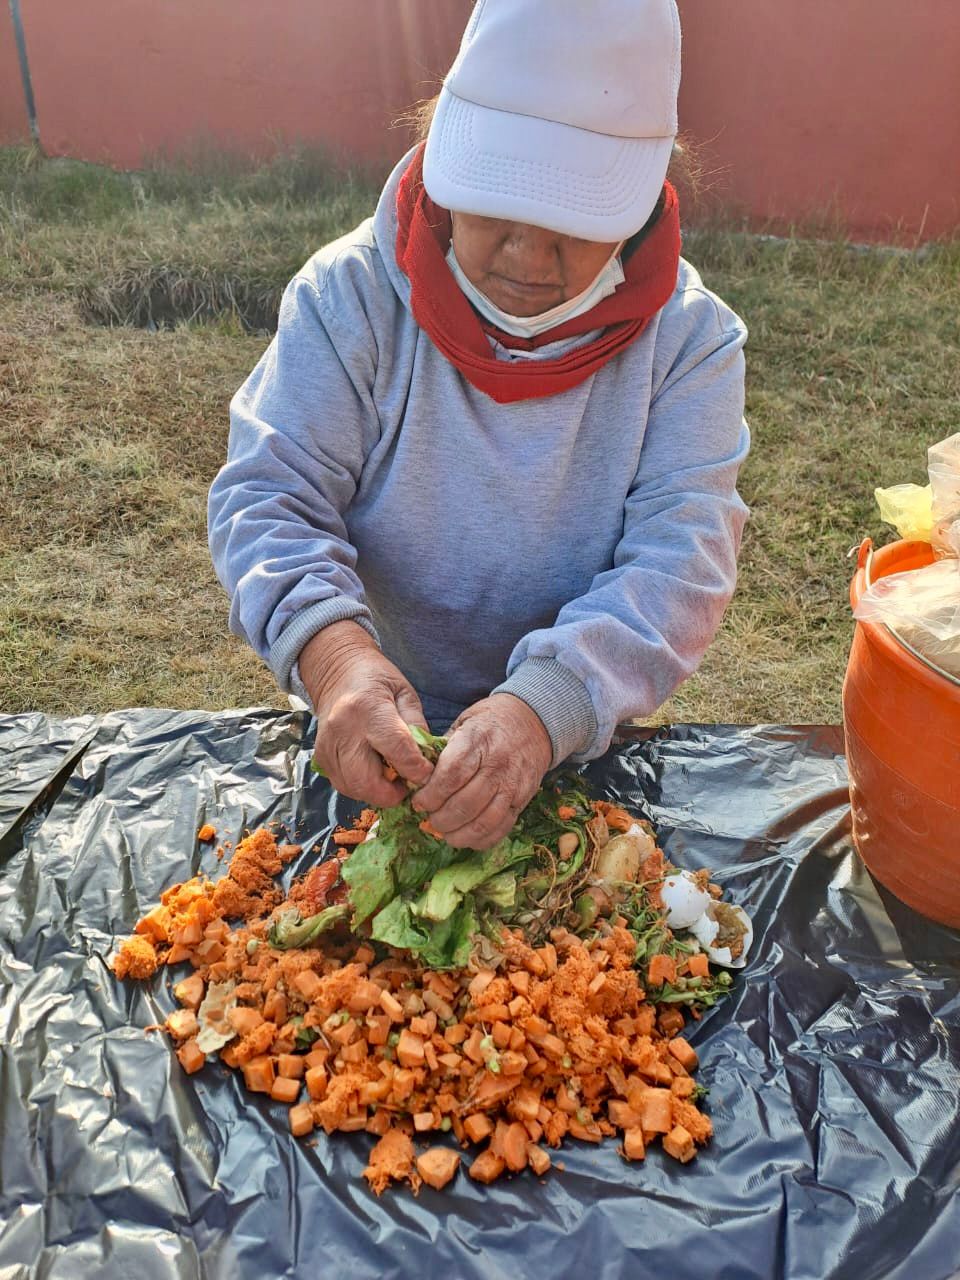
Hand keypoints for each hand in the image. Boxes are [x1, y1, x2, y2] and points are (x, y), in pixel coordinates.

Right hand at [301, 621, 433, 807]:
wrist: (337, 670)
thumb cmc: (376, 679)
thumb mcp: (405, 693)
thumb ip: (417, 726)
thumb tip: (426, 760)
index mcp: (368, 708)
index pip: (396, 750)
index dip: (416, 770)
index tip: (427, 775)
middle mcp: (343, 730)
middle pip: (367, 781)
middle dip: (392, 794)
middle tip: (407, 785)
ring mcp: (328, 746)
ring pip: (353, 788)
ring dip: (376, 792)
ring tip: (391, 777)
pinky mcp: (320, 757)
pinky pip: (343, 784)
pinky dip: (362, 786)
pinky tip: (374, 772)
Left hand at [412, 694, 551, 848]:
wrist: (533, 721)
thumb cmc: (489, 722)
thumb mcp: (462, 723)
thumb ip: (441, 749)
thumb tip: (414, 776)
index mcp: (478, 740)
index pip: (452, 775)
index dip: (431, 794)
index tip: (419, 801)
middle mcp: (498, 764)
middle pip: (466, 803)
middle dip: (441, 818)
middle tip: (429, 818)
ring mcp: (513, 784)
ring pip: (484, 821)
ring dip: (459, 834)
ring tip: (444, 831)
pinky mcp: (524, 799)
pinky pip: (502, 828)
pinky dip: (481, 840)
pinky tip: (465, 837)